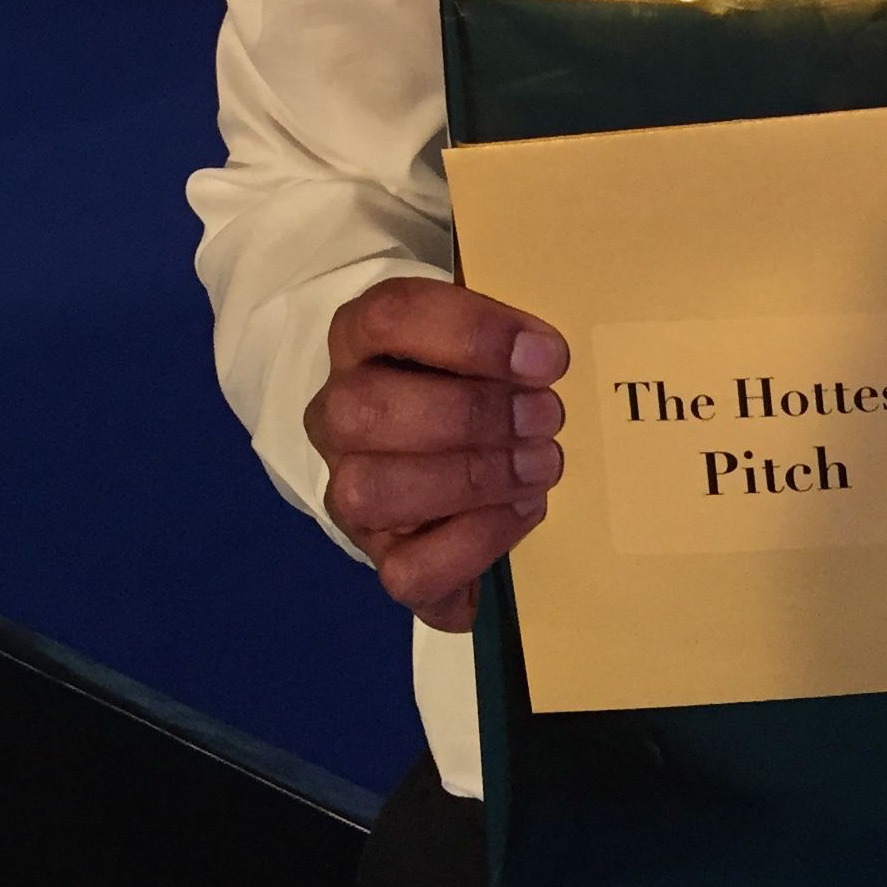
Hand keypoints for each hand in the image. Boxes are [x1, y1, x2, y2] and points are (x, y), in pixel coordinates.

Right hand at [305, 277, 567, 629]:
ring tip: (540, 464)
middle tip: (545, 416)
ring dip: (469, 479)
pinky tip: (524, 510)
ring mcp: (348, 488)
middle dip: (468, 415)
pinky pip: (404, 569)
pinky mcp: (378, 555)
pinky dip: (473, 543)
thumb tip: (548, 360)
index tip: (547, 357)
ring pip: (369, 491)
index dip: (471, 333)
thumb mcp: (485, 344)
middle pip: (364, 408)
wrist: (441, 458)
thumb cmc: (472, 379)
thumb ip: (509, 344)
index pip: (389, 316)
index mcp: (360, 340)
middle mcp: (338, 413)